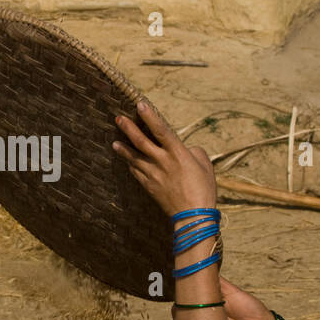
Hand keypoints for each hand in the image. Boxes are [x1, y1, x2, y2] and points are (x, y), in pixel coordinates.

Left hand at [113, 101, 216, 215]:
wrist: (193, 215)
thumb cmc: (204, 188)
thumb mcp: (204, 164)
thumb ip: (193, 151)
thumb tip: (186, 148)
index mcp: (178, 153)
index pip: (161, 129)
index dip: (149, 116)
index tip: (139, 104)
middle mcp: (162, 161)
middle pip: (141, 141)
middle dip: (128, 128)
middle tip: (118, 118)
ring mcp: (153, 174)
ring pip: (133, 157)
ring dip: (123, 148)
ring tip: (114, 141)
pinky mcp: (149, 186)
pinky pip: (136, 172)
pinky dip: (130, 164)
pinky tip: (126, 160)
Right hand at [171, 275, 273, 319]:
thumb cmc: (249, 307)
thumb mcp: (232, 291)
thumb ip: (217, 281)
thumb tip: (202, 266)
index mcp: (207, 302)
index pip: (186, 299)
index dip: (180, 296)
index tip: (179, 292)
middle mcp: (203, 315)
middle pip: (180, 313)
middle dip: (178, 310)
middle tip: (183, 307)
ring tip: (189, 318)